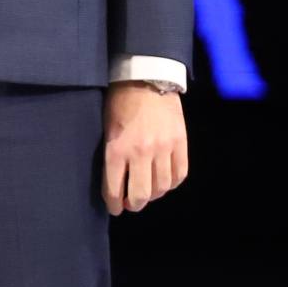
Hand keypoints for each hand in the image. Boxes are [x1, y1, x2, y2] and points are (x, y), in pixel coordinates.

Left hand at [102, 84, 189, 214]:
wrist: (146, 77)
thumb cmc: (119, 101)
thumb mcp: (106, 128)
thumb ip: (111, 156)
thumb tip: (116, 182)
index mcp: (117, 149)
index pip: (114, 189)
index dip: (113, 204)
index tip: (114, 208)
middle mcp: (141, 153)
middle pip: (140, 194)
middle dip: (133, 204)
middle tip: (130, 203)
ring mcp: (163, 148)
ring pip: (162, 187)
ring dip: (154, 195)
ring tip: (147, 191)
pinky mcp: (181, 143)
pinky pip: (180, 174)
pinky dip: (172, 183)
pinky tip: (165, 181)